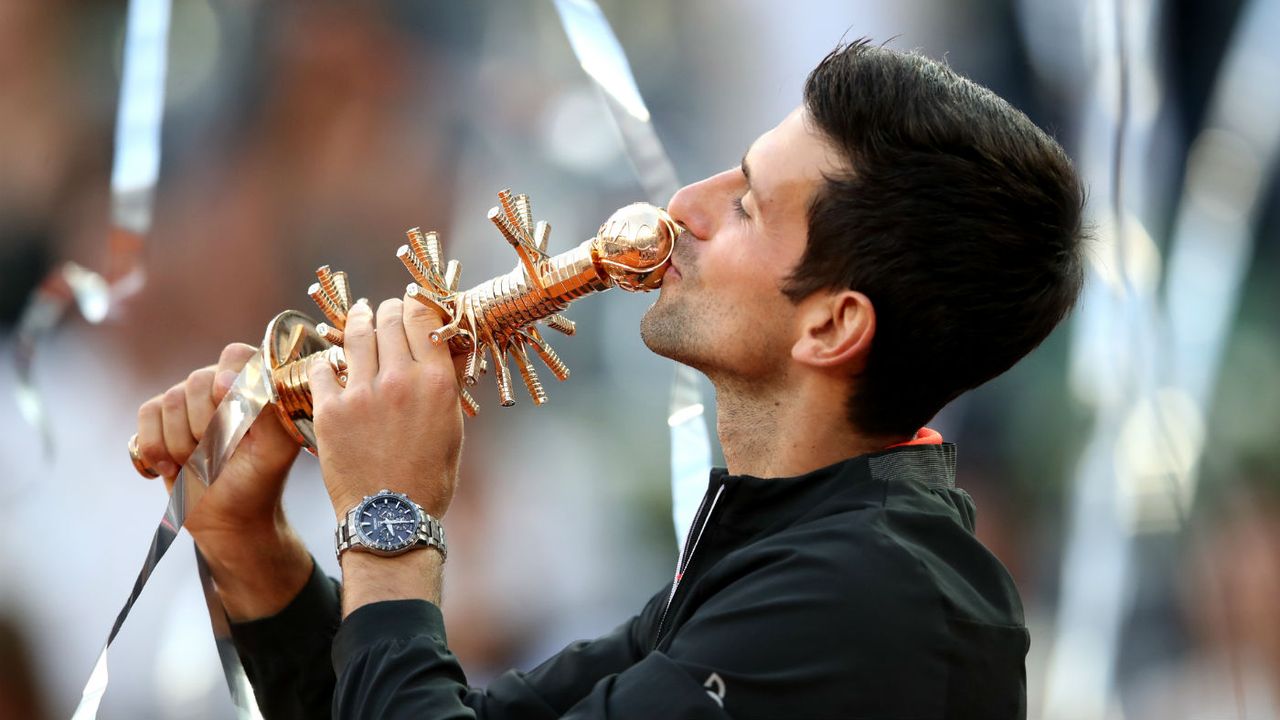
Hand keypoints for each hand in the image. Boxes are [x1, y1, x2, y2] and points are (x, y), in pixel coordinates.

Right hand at [134, 342, 310, 618]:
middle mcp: (220, 385)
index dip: (228, 378)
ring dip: (185, 443)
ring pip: (170, 401)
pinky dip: (156, 448)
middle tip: (222, 455)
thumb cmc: (258, 480)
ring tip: (203, 464)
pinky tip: (174, 469)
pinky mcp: (159, 420)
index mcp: (255, 386)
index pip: (236, 356)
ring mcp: (188, 401)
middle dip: (208, 426)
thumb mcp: (276, 448)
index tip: (230, 407)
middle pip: (198, 380)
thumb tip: (224, 380)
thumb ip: (265, 408)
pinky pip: (146, 416)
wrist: (229, 517)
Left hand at [308, 295, 463, 520]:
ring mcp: (361, 393)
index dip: (417, 303)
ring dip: (357, 319)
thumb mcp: (452, 427)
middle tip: (385, 311)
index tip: (413, 304)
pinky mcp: (329, 410)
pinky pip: (323, 368)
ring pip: (355, 335)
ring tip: (358, 314)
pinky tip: (333, 360)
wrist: (390, 518)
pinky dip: (329, 360)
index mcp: (436, 382)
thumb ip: (446, 384)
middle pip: (389, 319)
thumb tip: (447, 349)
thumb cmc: (429, 478)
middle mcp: (400, 380)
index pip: (423, 318)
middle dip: (388, 310)